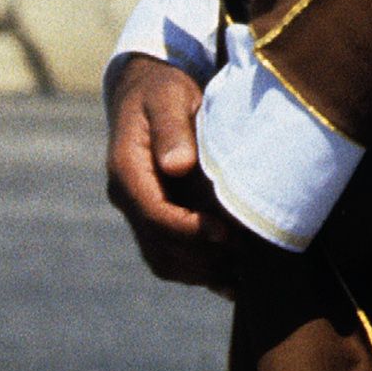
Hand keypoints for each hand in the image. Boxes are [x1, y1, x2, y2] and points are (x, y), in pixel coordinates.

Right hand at [106, 57, 239, 293]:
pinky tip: (233, 280)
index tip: (227, 234)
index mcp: (126, 170)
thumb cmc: (163, 90)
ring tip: (243, 274)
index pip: (154, 214)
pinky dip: (200, 272)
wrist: (149, 94)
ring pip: (164, 261)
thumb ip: (171, 128)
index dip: (190, 230)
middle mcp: (127, 197)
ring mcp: (139, 213)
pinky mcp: (154, 220)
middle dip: (201, 257)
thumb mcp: (168, 97)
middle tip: (245, 257)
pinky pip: (171, 258)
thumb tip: (177, 165)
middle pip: (160, 247)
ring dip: (201, 272)